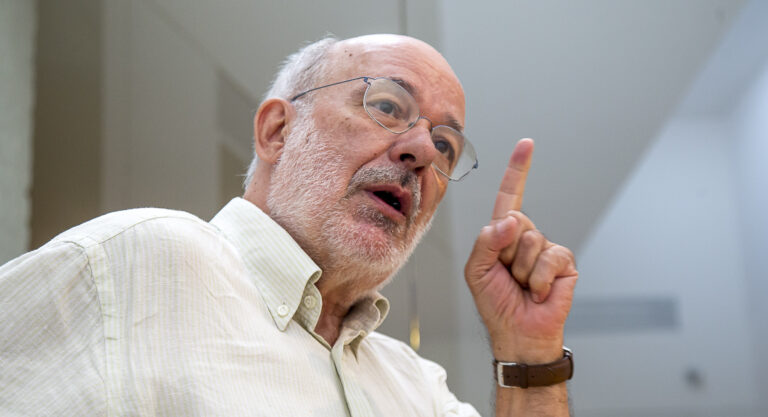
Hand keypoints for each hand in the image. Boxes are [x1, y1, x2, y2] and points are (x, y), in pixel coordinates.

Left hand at [464, 139, 577, 362]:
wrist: (518, 333)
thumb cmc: (495, 302)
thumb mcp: (476, 270)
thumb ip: (486, 241)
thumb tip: (511, 220)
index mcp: (502, 234)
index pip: (509, 197)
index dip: (518, 170)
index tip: (527, 145)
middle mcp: (525, 236)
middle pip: (515, 220)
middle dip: (505, 251)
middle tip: (506, 274)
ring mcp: (546, 249)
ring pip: (530, 240)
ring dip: (521, 269)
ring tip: (521, 286)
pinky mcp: (564, 262)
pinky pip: (550, 257)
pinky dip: (539, 278)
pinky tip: (538, 292)